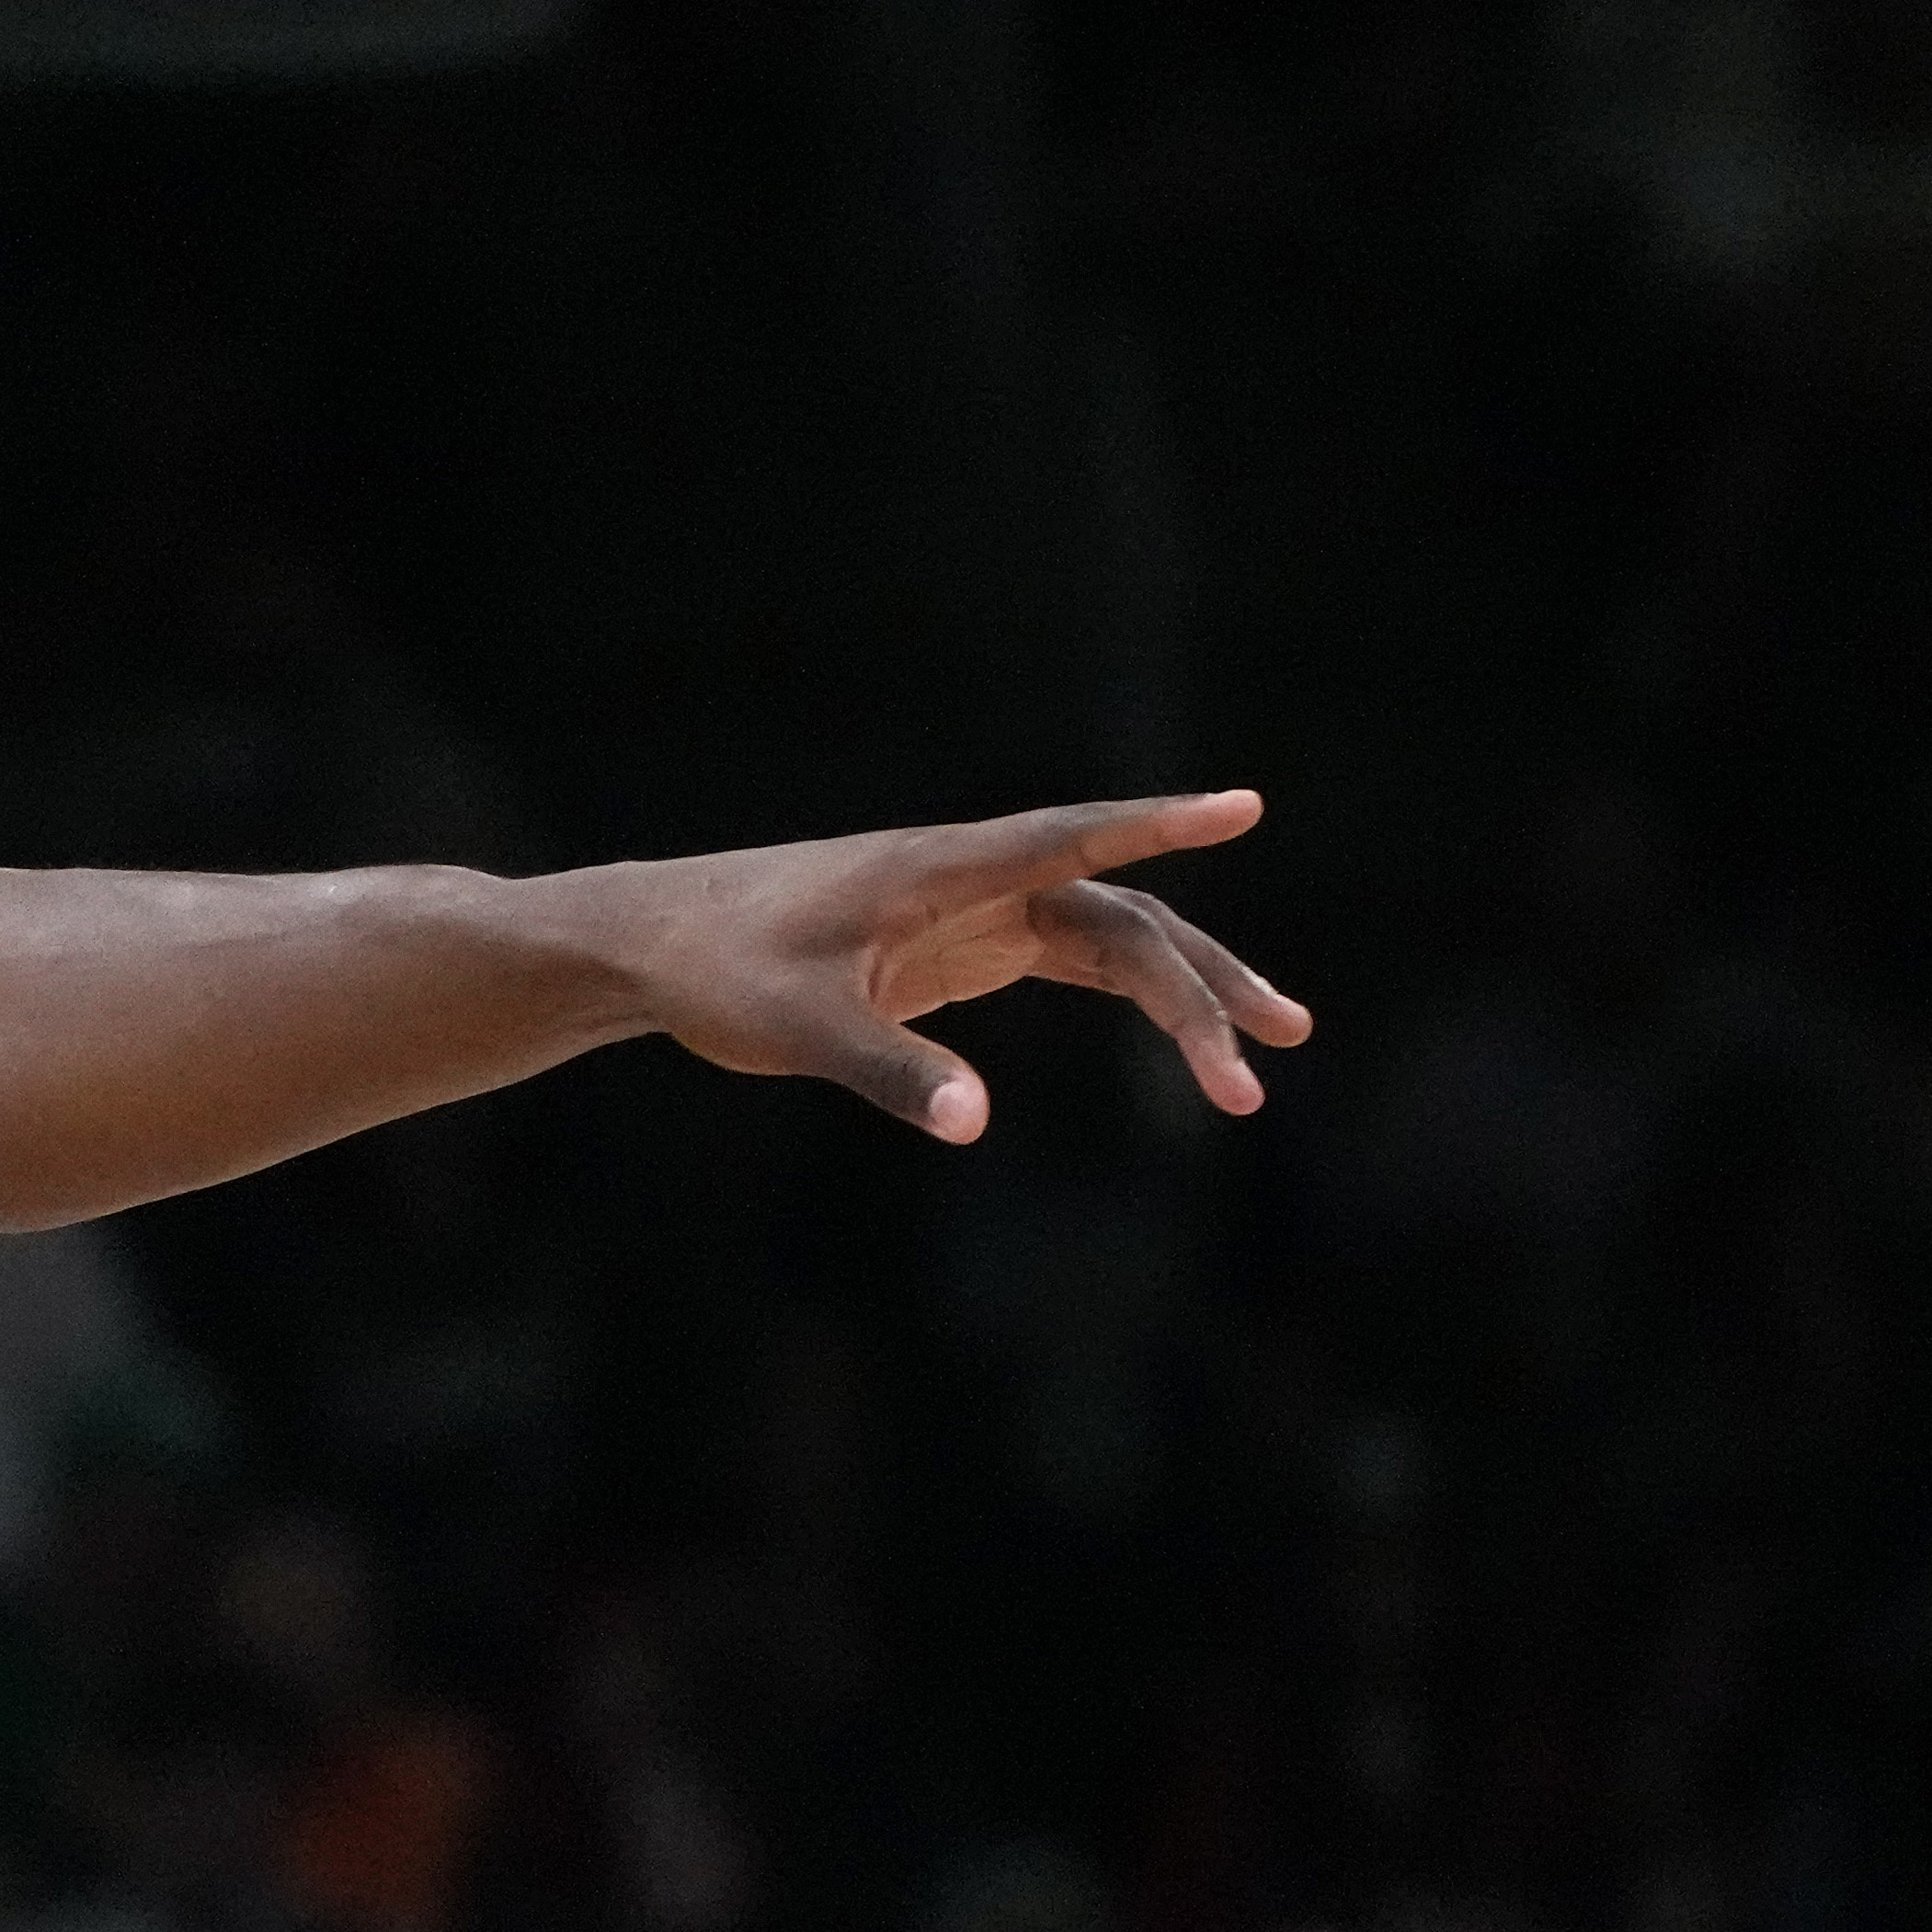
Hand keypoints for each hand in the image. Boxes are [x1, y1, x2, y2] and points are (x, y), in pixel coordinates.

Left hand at [615, 789, 1309, 1140]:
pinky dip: (1130, 994)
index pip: (1068, 840)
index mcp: (938, 872)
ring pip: (1107, 938)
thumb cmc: (717, 971)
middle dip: (1200, 980)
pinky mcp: (957, 945)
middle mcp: (969, 879)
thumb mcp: (794, 1029)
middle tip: (1276, 1048)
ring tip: (1257, 1063)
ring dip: (1184, 993)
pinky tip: (1186, 1041)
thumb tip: (975, 1124)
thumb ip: (887, 1071)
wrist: (655, 946)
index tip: (1242, 807)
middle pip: (1117, 915)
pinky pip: (1068, 958)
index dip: (1157, 825)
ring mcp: (969, 909)